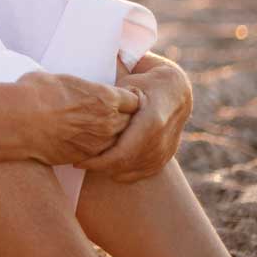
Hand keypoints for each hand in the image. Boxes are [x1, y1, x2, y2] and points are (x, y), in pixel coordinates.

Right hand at [16, 71, 142, 166]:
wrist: (20, 120)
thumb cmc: (37, 92)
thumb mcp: (63, 79)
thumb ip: (81, 87)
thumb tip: (76, 87)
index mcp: (106, 97)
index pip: (135, 101)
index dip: (129, 100)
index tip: (121, 100)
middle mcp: (108, 122)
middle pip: (131, 123)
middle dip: (125, 120)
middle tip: (111, 117)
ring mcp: (98, 143)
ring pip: (119, 142)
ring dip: (113, 138)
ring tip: (97, 131)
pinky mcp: (85, 158)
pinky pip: (101, 155)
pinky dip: (97, 151)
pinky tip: (84, 143)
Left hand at [74, 61, 192, 181]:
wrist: (175, 91)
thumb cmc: (144, 82)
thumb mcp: (128, 83)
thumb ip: (112, 98)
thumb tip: (86, 104)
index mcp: (152, 119)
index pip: (124, 150)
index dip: (101, 159)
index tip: (80, 158)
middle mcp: (162, 139)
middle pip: (128, 163)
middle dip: (102, 167)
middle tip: (80, 162)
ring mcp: (167, 150)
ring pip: (136, 170)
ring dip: (112, 171)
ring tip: (91, 164)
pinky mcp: (167, 156)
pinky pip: (145, 172)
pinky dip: (126, 174)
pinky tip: (110, 169)